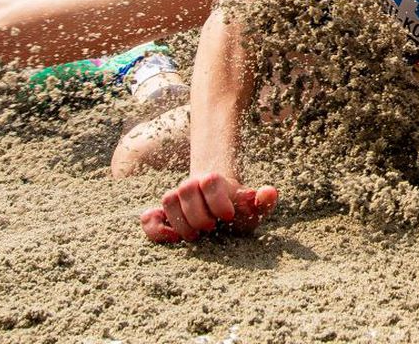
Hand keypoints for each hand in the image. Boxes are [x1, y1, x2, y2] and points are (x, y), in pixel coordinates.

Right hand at [140, 172, 277, 243]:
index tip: (228, 216)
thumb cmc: (238, 210)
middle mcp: (191, 186)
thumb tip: (269, 192)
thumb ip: (263, 201)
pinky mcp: (162, 217)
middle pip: (186, 189)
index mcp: (213, 181)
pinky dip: (156, 229)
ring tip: (197, 236)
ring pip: (168, 200)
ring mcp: (175, 200)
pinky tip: (173, 240)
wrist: (220, 211)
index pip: (209, 179)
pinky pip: (149, 218)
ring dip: (182, 223)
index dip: (217, 199)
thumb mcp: (253, 208)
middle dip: (199, 214)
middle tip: (212, 228)